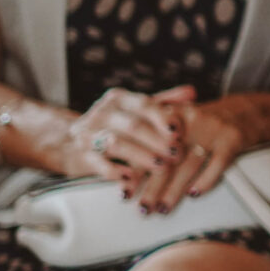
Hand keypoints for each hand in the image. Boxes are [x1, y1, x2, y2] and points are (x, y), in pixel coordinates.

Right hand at [61, 87, 187, 181]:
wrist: (78, 142)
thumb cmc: (121, 125)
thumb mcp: (140, 111)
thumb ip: (166, 102)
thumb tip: (192, 92)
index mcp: (119, 99)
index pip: (144, 104)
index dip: (163, 118)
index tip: (179, 132)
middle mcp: (102, 113)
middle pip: (133, 126)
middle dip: (157, 141)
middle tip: (177, 154)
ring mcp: (89, 134)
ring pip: (117, 144)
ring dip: (142, 157)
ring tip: (162, 166)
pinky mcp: (83, 155)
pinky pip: (100, 165)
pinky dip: (116, 172)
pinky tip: (132, 179)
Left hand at [125, 90, 261, 214]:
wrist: (247, 111)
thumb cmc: (203, 125)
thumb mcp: (178, 122)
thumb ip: (152, 139)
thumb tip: (124, 173)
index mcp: (171, 115)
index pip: (147, 146)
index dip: (134, 171)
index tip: (124, 193)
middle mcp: (189, 120)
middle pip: (167, 157)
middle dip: (152, 186)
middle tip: (142, 209)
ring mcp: (212, 129)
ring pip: (189, 164)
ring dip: (174, 190)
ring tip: (163, 209)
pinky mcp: (233, 139)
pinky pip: (218, 163)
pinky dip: (206, 180)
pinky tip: (194, 194)